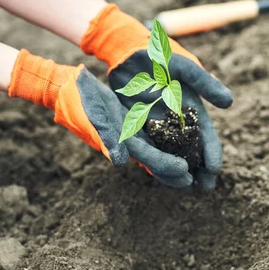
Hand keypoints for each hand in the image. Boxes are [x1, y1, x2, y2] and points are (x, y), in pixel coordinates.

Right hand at [9, 49, 191, 186]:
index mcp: (121, 142)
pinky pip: (155, 132)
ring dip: (177, 158)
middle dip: (176, 170)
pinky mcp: (132, 121)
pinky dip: (169, 138)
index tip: (185, 172)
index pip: (148, 158)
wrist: (69, 89)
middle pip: (157, 158)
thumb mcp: (93, 118)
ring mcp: (131, 132)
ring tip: (198, 167)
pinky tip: (185, 139)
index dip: (166, 166)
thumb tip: (119, 161)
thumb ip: (107, 139)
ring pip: (159, 148)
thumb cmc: (79, 103)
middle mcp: (129, 141)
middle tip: (199, 180)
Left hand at [80, 4, 232, 190]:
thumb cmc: (159, 56)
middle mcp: (176, 119)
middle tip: (205, 189)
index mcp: (191, 107)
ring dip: (178, 170)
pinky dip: (155, 162)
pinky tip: (160, 176)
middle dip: (199, 169)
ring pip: (171, 152)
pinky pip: (149, 147)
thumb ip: (204, 83)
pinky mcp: (138, 125)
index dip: (212, 152)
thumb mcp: (184, 67)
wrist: (128, 51)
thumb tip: (229, 102)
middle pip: (191, 149)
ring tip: (185, 188)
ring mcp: (158, 123)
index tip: (215, 170)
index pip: (206, 134)